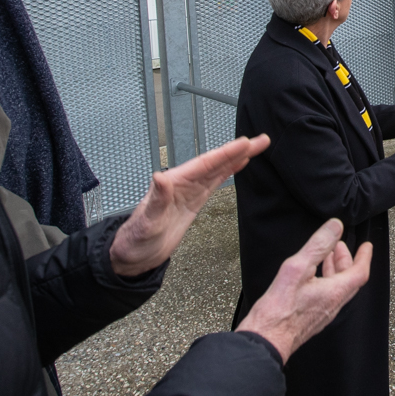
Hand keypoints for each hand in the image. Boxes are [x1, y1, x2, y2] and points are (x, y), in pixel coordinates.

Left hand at [109, 134, 270, 276]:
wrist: (133, 256)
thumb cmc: (134, 240)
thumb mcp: (145, 223)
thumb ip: (155, 200)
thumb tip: (160, 177)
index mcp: (174, 183)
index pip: (205, 164)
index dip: (226, 153)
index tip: (244, 143)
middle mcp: (183, 183)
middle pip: (216, 162)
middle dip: (239, 150)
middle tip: (261, 140)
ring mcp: (189, 191)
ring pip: (218, 169)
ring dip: (237, 157)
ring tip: (256, 146)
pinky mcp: (193, 201)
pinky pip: (215, 182)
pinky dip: (228, 171)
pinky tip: (239, 164)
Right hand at [236, 219, 371, 363]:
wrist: (266, 340)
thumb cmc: (279, 310)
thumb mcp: (298, 268)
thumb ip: (318, 246)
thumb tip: (335, 227)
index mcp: (335, 292)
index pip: (359, 272)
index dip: (364, 257)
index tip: (366, 247)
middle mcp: (333, 304)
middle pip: (349, 279)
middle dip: (347, 260)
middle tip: (339, 246)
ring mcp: (323, 313)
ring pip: (338, 287)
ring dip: (335, 269)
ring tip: (326, 256)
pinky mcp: (312, 318)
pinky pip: (327, 295)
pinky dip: (326, 280)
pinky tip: (312, 277)